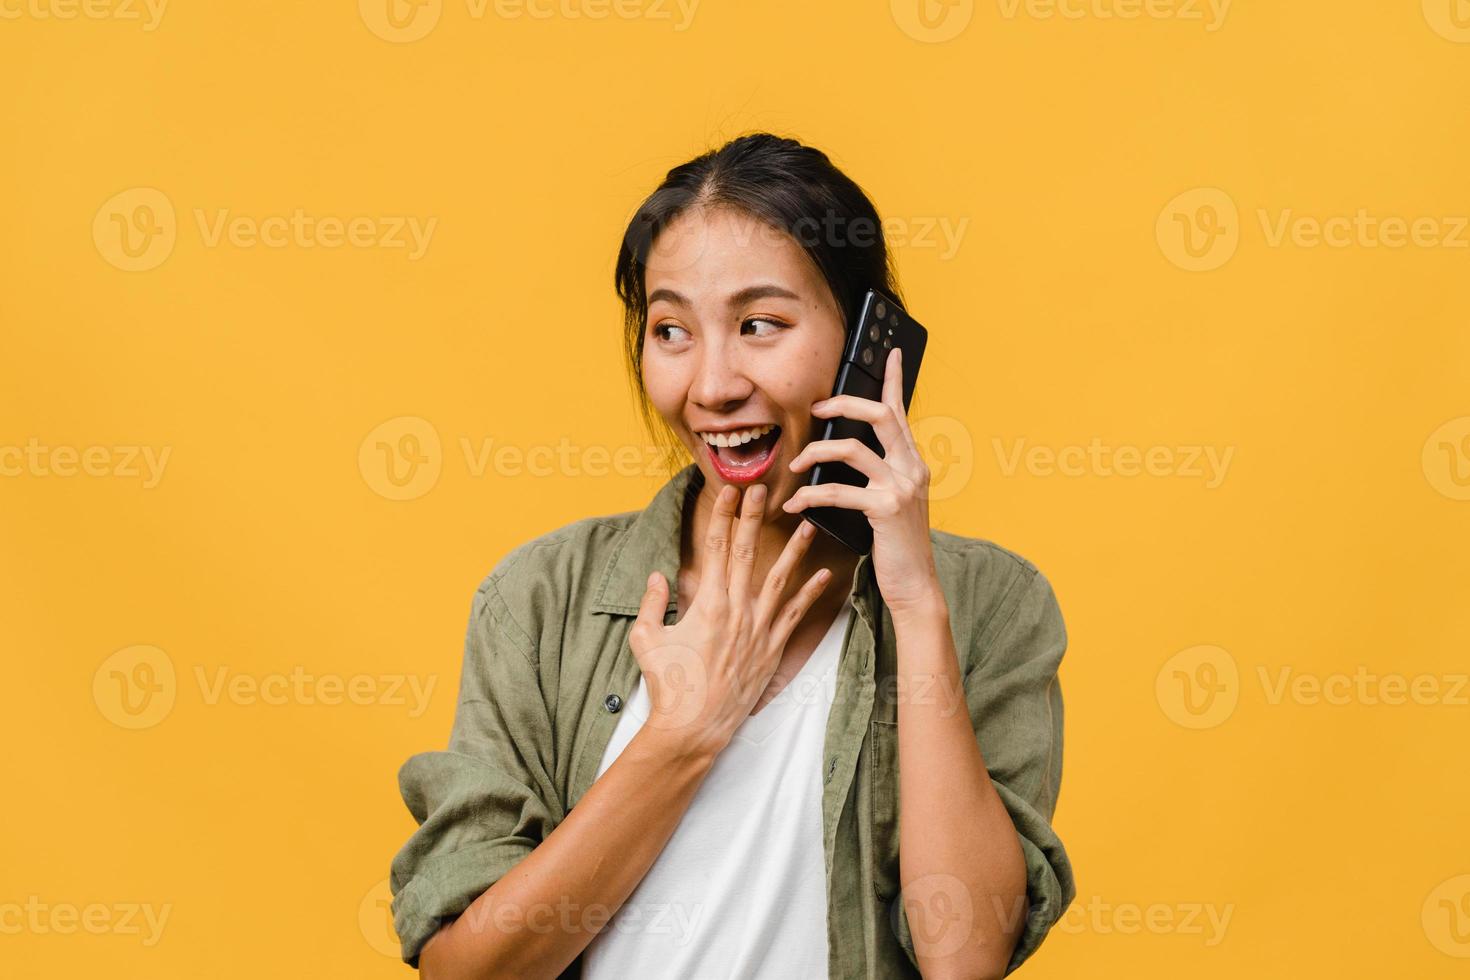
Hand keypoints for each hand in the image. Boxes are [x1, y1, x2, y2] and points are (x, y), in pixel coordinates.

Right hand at [629, 483, 832, 758]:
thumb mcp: (646, 639)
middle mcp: (737, 610)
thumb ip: (652, 603)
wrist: (694, 725)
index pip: (717, 548)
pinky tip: (824, 576)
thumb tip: (657, 576)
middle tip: (764, 491)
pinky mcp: (771, 649)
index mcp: (707, 603)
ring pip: (780, 580)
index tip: (730, 493)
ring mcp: (758, 629)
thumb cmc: (668, 685)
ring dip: (795, 550)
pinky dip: (810, 594)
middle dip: (755, 519)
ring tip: (809, 525)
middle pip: (748, 553)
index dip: (724, 516)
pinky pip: (795, 616)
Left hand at [782, 347, 942, 618]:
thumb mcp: (892, 502)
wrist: (915, 584)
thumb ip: (879, 475)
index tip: (886, 353)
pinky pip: (838, 491)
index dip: (893, 380)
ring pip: (852, 449)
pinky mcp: (886, 509)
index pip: (901, 412)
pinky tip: (794, 505)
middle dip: (844, 404)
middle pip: (880, 416)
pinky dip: (810, 496)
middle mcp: (912, 468)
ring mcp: (901, 487)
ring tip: (796, 463)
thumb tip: (847, 454)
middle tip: (817, 409)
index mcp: (913, 462)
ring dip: (816, 452)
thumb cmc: (896, 545)